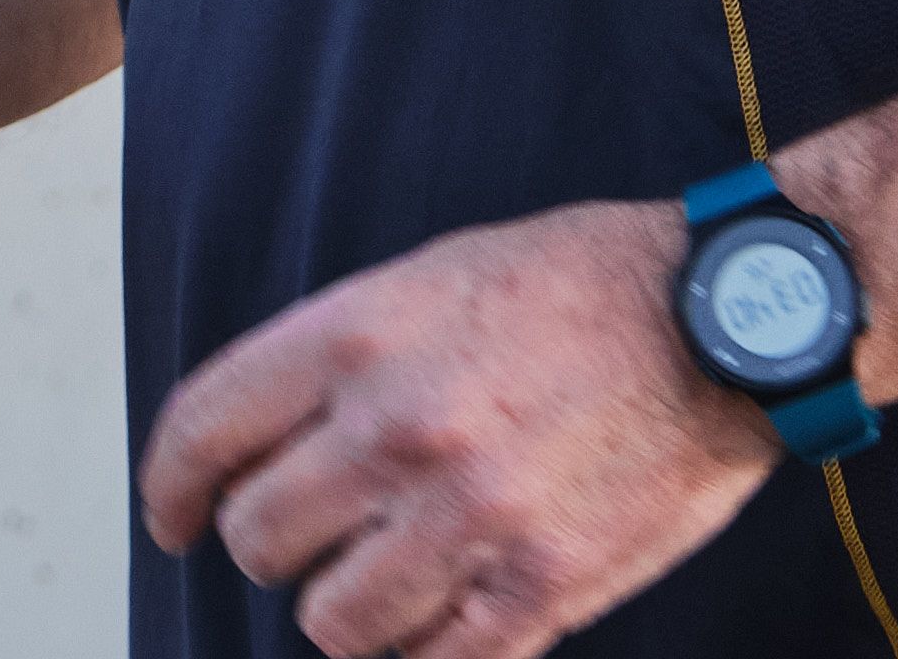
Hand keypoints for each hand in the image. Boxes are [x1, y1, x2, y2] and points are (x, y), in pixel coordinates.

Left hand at [135, 197, 776, 658]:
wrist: (728, 321)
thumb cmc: (578, 286)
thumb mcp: (430, 276)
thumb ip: (339, 356)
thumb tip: (260, 439)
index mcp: (357, 334)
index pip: (204, 430)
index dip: (169, 487)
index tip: (172, 517)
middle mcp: (398, 426)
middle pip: (257, 536)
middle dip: (268, 545)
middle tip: (306, 539)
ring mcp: (470, 515)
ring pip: (331, 620)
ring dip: (342, 610)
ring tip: (377, 582)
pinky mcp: (544, 587)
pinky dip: (421, 652)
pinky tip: (438, 622)